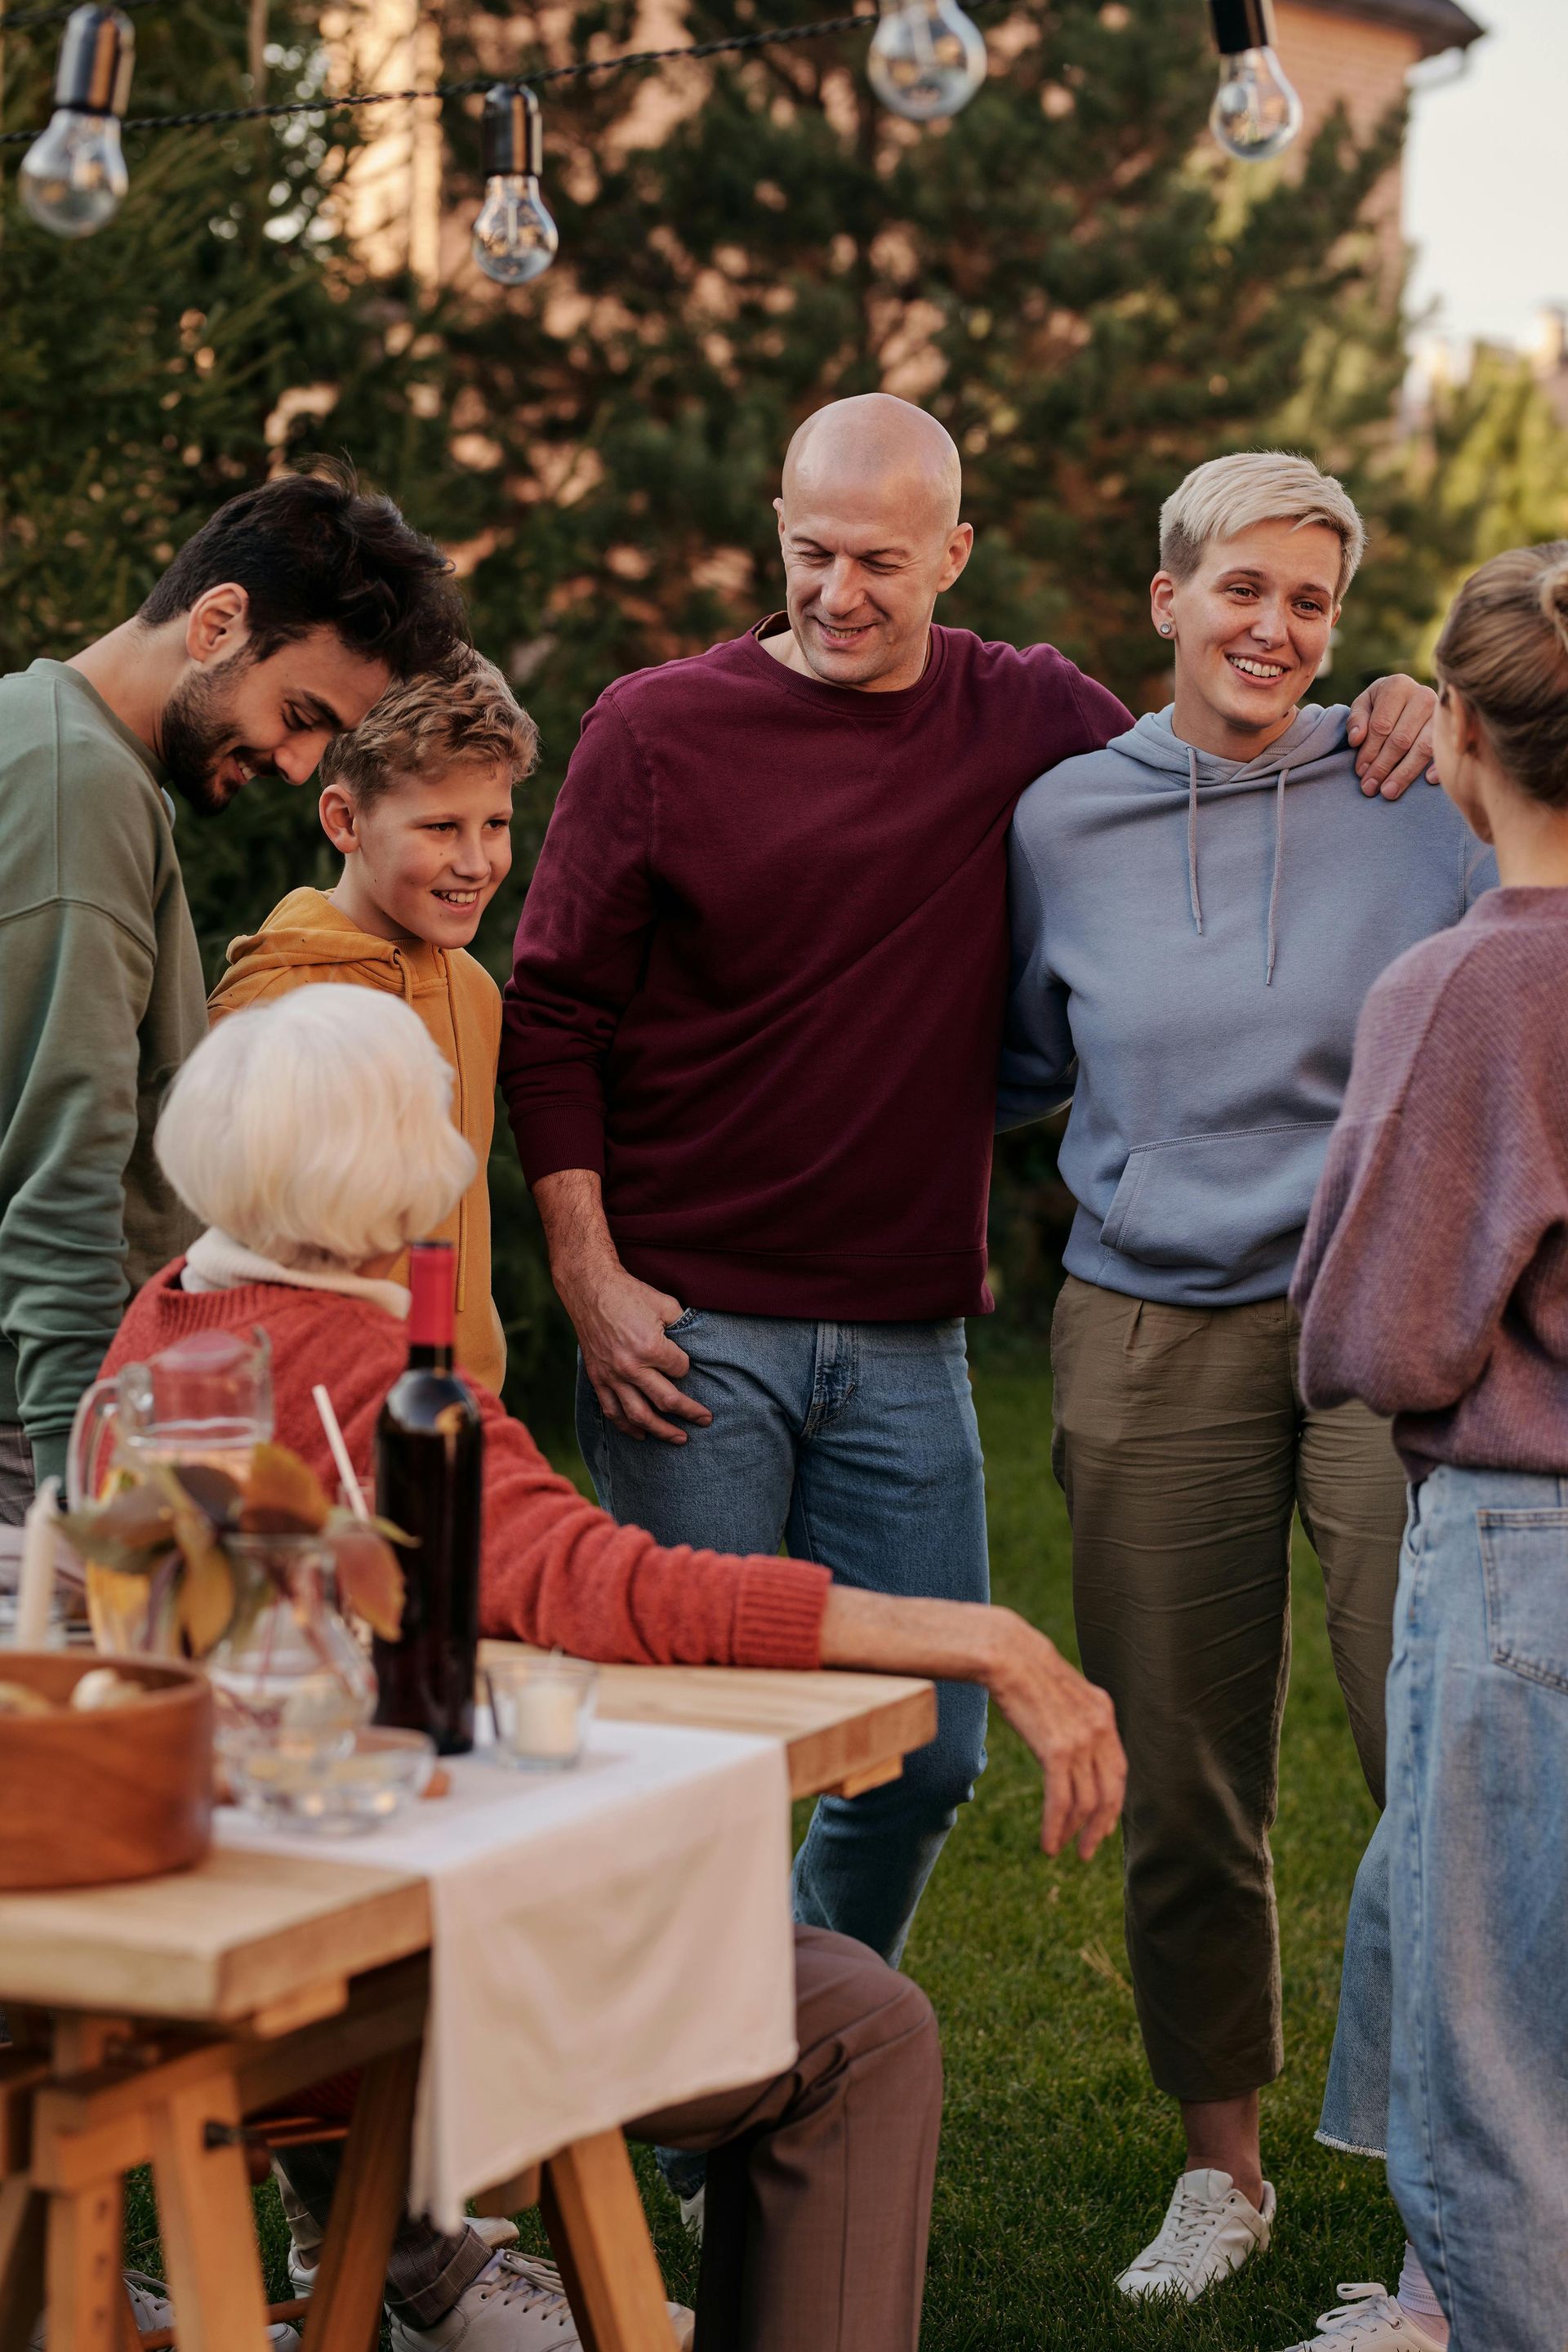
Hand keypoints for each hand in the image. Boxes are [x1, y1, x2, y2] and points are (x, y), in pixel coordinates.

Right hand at [561, 1259, 712, 1443]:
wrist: (590, 1290)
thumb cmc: (629, 1294)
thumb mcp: (665, 1304)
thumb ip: (683, 1327)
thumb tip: (697, 1343)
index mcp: (651, 1348)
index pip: (681, 1370)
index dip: (686, 1367)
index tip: (684, 1362)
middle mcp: (631, 1368)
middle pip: (667, 1401)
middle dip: (689, 1413)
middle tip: (705, 1420)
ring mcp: (612, 1376)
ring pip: (639, 1415)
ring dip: (661, 1431)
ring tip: (679, 1439)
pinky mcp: (598, 1379)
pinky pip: (612, 1410)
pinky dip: (626, 1427)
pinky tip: (640, 1435)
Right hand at [986, 1610, 1125, 1860]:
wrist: (1008, 1653)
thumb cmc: (1026, 1670)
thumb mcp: (1063, 1693)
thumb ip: (1075, 1718)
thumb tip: (1071, 1743)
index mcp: (1104, 1713)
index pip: (1118, 1771)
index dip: (1112, 1804)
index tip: (1101, 1827)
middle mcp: (1100, 1728)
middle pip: (1110, 1792)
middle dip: (1099, 1828)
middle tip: (1085, 1851)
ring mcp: (1081, 1740)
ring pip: (1086, 1802)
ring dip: (1073, 1831)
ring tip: (1059, 1848)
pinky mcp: (1057, 1749)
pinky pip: (1062, 1800)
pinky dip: (1056, 1826)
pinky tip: (1048, 1843)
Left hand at [1347, 674, 1437, 799]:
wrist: (1411, 697)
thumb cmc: (1382, 704)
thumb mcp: (1364, 704)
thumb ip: (1356, 719)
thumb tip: (1356, 739)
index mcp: (1397, 686)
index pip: (1381, 726)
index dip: (1369, 751)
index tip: (1360, 772)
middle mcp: (1423, 696)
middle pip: (1401, 739)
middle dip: (1383, 767)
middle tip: (1370, 788)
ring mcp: (1441, 712)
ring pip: (1423, 747)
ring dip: (1405, 773)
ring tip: (1388, 792)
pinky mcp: (1454, 727)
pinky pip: (1446, 749)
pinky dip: (1438, 765)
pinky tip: (1427, 781)